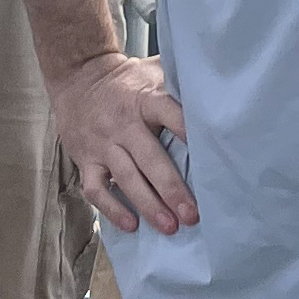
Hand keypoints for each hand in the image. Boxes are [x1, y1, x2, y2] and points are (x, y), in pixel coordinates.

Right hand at [47, 51, 191, 232]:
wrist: (77, 76)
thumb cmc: (127, 81)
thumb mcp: (153, 71)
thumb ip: (180, 83)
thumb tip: (221, 93)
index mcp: (146, 99)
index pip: (170, 114)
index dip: (188, 132)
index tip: (209, 155)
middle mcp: (124, 123)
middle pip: (149, 158)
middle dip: (171, 188)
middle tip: (191, 215)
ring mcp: (103, 143)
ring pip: (125, 177)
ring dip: (148, 204)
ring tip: (169, 227)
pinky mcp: (85, 159)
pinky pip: (95, 188)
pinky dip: (112, 208)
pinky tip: (131, 225)